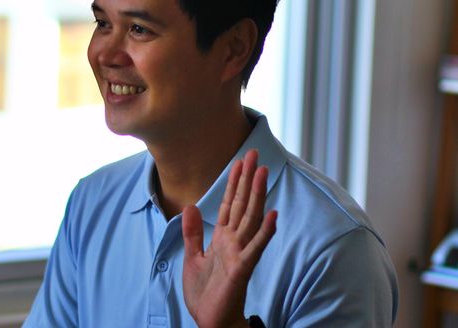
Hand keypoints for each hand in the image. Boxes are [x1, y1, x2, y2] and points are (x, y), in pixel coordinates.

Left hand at [182, 149, 276, 327]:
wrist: (210, 322)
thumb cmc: (205, 294)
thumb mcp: (192, 257)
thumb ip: (193, 232)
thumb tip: (189, 206)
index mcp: (222, 238)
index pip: (229, 204)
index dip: (233, 182)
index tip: (239, 161)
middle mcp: (234, 242)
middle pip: (242, 204)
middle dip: (247, 180)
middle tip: (253, 153)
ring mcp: (240, 253)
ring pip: (251, 219)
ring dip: (257, 196)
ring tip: (263, 172)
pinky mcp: (243, 268)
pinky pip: (255, 247)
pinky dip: (265, 231)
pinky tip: (273, 214)